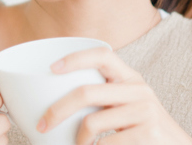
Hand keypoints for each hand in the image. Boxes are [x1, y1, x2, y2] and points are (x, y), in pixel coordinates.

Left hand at [37, 47, 191, 144]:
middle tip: (43, 126)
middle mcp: (139, 90)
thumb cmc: (142, 131)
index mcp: (130, 79)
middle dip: (57, 111)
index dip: (75, 58)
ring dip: (78, 141)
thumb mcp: (126, 106)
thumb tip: (53, 100)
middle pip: (85, 93)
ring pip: (91, 123)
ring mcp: (145, 110)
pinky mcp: (148, 132)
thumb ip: (102, 97)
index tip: (51, 68)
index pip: (103, 55)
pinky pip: (104, 144)